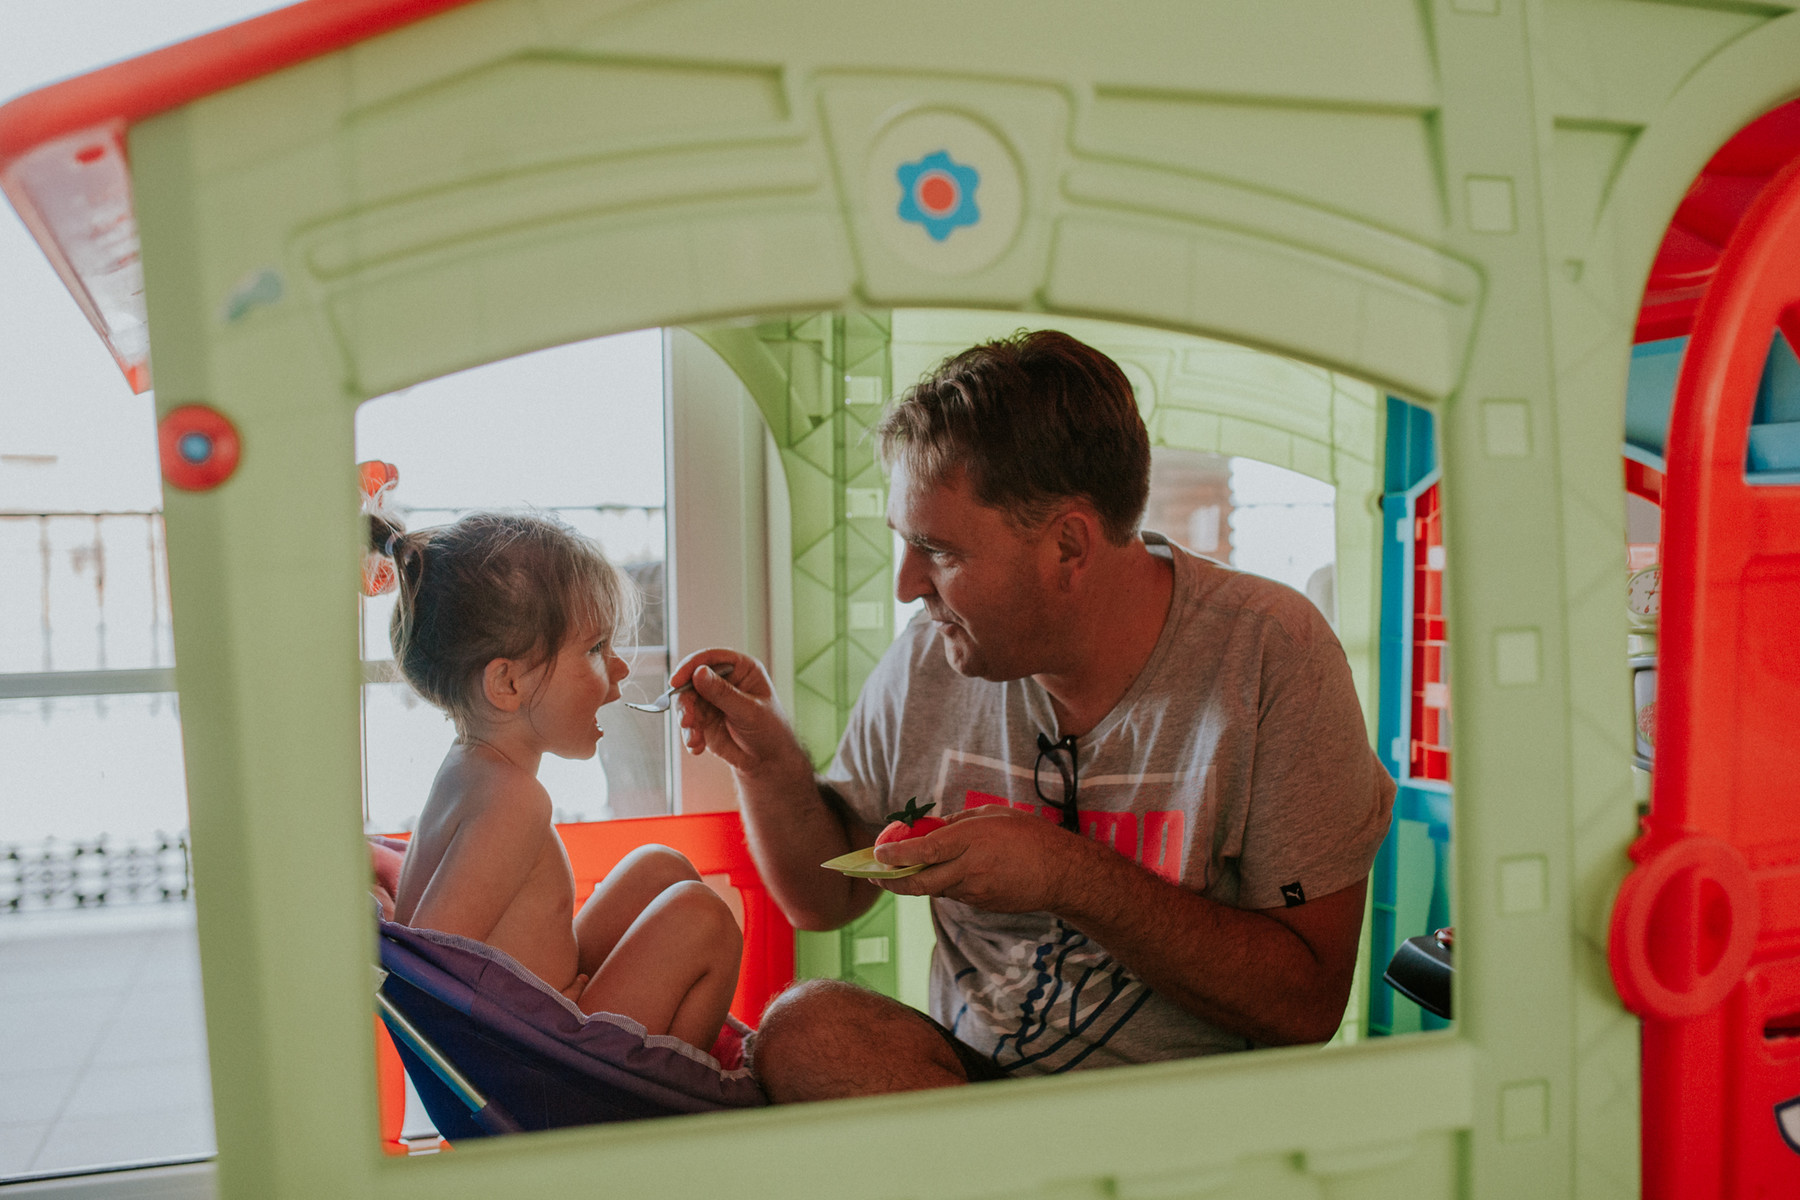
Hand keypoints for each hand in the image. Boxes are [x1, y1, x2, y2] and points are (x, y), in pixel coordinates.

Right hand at [671, 650, 808, 779]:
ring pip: (686, 703)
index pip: (710, 658)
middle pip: (691, 681)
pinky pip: (687, 722)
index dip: (690, 666)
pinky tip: (697, 747)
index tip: (676, 682)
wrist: (768, 760)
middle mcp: (723, 680)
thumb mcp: (749, 711)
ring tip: (695, 740)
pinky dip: (689, 735)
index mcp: (740, 668)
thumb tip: (699, 672)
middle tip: (686, 721)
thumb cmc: (769, 730)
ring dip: (687, 722)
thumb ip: (723, 693)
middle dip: (685, 702)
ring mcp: (711, 699)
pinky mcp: (703, 719)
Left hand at [870, 806, 1096, 913]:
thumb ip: (958, 822)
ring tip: (904, 868)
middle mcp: (969, 869)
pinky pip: (954, 894)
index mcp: (971, 841)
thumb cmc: (1030, 835)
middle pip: (919, 883)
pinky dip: (943, 884)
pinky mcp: (981, 905)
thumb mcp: (992, 815)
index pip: (924, 851)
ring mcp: (975, 892)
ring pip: (935, 889)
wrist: (1062, 874)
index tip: (877, 853)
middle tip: (873, 876)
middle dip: (891, 881)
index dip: (896, 854)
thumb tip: (931, 829)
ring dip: (918, 881)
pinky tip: (946, 873)